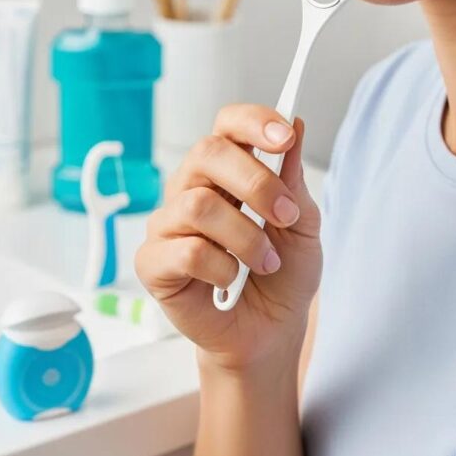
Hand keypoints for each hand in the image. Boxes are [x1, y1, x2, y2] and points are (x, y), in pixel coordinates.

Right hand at [135, 105, 321, 371]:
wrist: (269, 333)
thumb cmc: (281, 276)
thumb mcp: (302, 227)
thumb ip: (293, 181)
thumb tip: (296, 126)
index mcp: (225, 172)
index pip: (227, 125)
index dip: (253, 122)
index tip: (284, 136)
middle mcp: (190, 188)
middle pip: (206, 152)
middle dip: (255, 182)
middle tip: (285, 216)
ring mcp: (167, 224)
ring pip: (198, 205)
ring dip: (245, 237)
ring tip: (266, 263)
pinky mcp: (153, 262)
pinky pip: (185, 251)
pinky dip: (221, 267)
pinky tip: (230, 281)